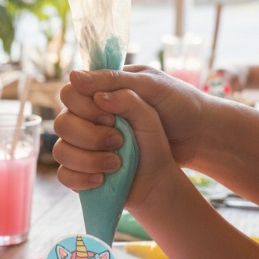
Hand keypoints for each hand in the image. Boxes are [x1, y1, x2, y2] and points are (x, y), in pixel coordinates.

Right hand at [53, 67, 206, 193]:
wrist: (196, 144)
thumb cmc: (178, 108)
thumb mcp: (150, 88)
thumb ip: (115, 83)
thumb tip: (74, 78)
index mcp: (102, 91)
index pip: (69, 94)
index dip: (84, 108)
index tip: (110, 117)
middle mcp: (91, 116)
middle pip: (62, 124)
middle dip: (89, 136)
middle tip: (118, 141)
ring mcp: (90, 144)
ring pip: (62, 151)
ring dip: (86, 159)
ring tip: (117, 164)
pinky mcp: (91, 168)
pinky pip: (67, 175)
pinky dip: (81, 178)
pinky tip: (103, 180)